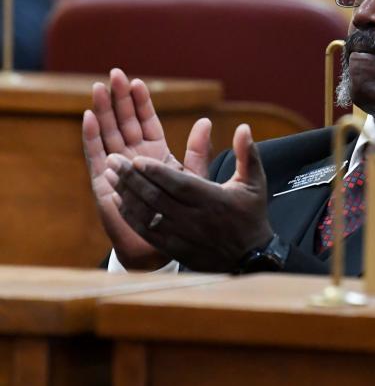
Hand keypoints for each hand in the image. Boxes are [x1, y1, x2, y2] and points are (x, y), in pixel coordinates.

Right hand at [82, 68, 209, 269]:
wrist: (161, 245)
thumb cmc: (179, 212)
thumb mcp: (192, 177)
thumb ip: (197, 151)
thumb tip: (205, 120)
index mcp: (156, 154)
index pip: (146, 122)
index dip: (141, 103)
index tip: (138, 82)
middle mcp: (133, 158)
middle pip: (124, 122)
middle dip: (119, 99)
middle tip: (115, 73)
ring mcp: (116, 168)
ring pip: (108, 133)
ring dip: (103, 111)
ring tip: (100, 87)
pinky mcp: (103, 182)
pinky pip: (96, 154)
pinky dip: (92, 136)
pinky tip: (89, 116)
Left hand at [110, 124, 273, 272]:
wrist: (249, 259)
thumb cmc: (251, 216)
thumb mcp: (254, 183)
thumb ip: (247, 154)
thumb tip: (244, 126)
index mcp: (213, 200)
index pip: (179, 184)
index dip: (156, 172)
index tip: (136, 158)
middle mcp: (194, 218)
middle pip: (157, 196)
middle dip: (132, 177)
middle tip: (113, 159)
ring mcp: (181, 235)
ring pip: (147, 213)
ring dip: (126, 193)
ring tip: (110, 174)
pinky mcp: (173, 247)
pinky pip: (146, 230)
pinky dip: (130, 215)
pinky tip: (118, 200)